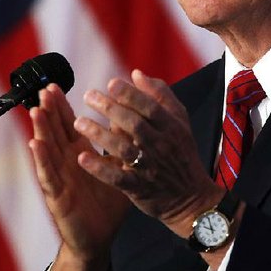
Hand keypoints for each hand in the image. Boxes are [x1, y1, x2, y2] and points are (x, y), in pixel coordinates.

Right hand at [28, 84, 130, 261]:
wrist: (101, 237)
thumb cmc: (108, 202)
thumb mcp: (118, 168)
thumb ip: (120, 142)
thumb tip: (127, 115)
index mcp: (79, 154)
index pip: (68, 125)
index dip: (61, 107)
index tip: (55, 86)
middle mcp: (66, 163)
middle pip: (55, 132)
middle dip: (49, 111)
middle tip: (44, 89)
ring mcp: (59, 178)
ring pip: (47, 149)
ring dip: (41, 130)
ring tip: (36, 110)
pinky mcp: (56, 196)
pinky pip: (48, 175)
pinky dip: (41, 159)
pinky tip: (34, 145)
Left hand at [74, 69, 223, 235]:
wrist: (190, 197)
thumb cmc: (181, 153)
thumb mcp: (180, 121)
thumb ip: (161, 96)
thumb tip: (136, 74)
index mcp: (172, 128)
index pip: (151, 107)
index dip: (131, 94)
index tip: (111, 83)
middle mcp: (162, 146)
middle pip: (134, 124)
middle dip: (110, 108)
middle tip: (88, 96)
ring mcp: (150, 168)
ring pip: (123, 149)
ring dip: (100, 134)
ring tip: (79, 122)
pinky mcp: (138, 188)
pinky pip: (117, 177)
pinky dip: (99, 168)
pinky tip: (82, 157)